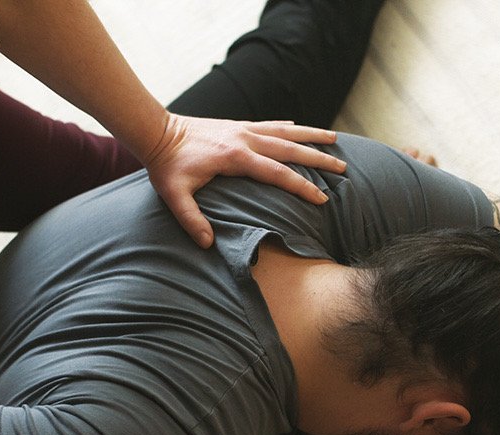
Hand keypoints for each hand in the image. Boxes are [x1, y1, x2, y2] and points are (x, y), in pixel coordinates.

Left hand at [143, 114, 346, 247]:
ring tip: (334, 139)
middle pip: (291, 149)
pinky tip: (299, 128)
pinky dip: (287, 126)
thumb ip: (191, 220)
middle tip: (343, 167)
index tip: (322, 199)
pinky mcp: (237, 125)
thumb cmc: (166, 165)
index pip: (278, 174)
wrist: (156, 131)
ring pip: (285, 131)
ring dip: (311, 135)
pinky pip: (269, 124)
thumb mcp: (174, 195)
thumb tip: (207, 244)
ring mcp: (243, 129)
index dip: (302, 187)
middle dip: (319, 158)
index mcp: (236, 158)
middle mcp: (245, 139)